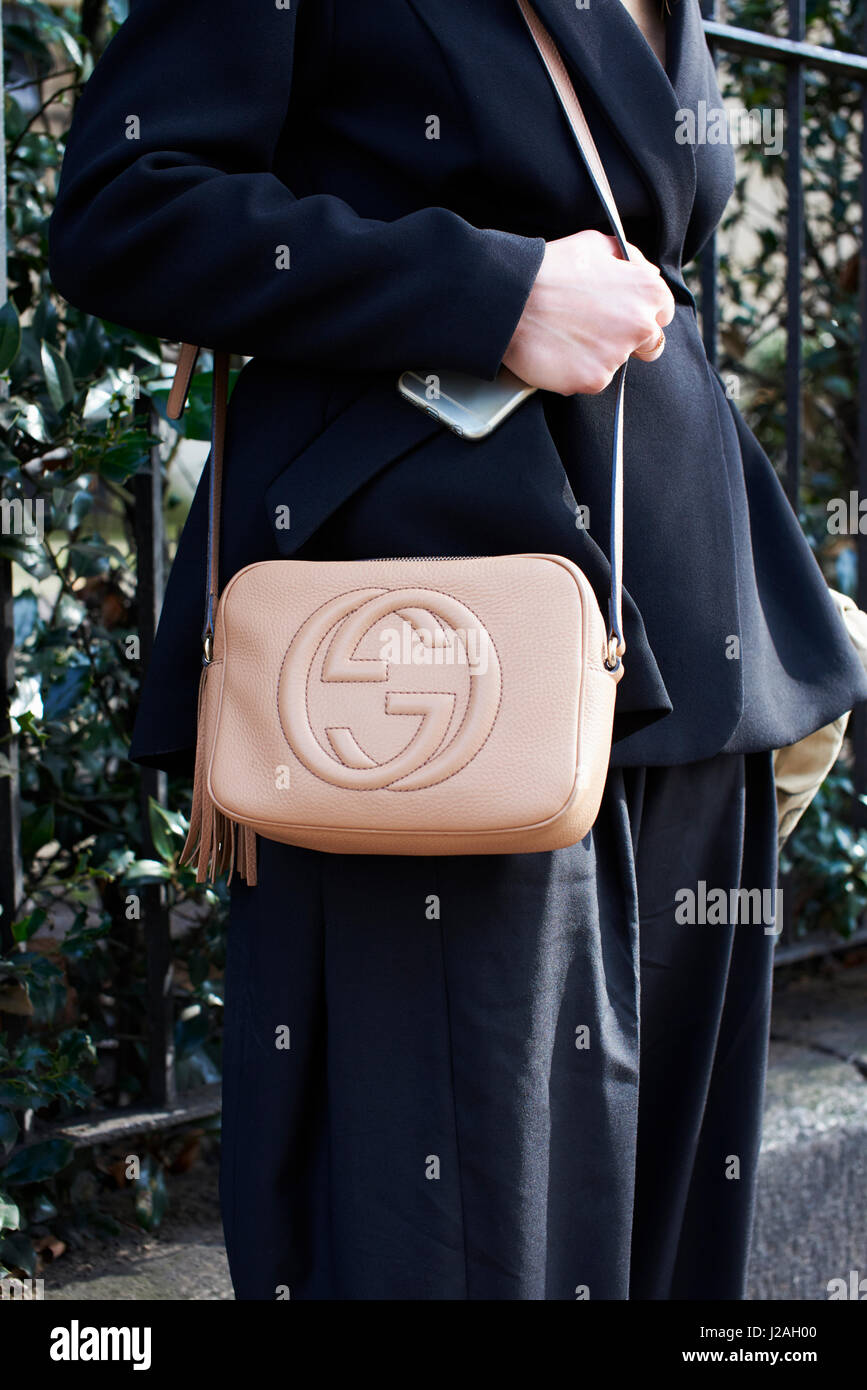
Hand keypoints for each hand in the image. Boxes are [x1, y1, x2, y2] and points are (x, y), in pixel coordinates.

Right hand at [502, 230, 675, 394]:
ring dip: (599, 354)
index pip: (663, 311)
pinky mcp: (594, 379)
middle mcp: (640, 325)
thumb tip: (643, 272)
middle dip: (630, 339)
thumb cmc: (550, 268)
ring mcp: (618, 355)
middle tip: (596, 330)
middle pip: (651, 344)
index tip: (623, 313)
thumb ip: (630, 260)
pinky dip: (578, 370)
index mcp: (647, 291)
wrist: (510, 300)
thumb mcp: (596, 243)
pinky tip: (559, 351)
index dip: (643, 311)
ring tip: (568, 335)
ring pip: (617, 362)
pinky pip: (592, 379)